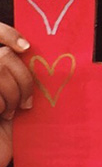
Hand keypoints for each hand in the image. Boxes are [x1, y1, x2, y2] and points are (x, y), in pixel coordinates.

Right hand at [0, 23, 32, 166]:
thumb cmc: (4, 133)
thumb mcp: (15, 99)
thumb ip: (17, 76)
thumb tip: (33, 52)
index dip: (7, 34)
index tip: (25, 46)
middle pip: (4, 57)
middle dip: (22, 78)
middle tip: (25, 102)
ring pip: (1, 70)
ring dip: (14, 92)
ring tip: (11, 111)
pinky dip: (3, 103)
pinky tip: (1, 116)